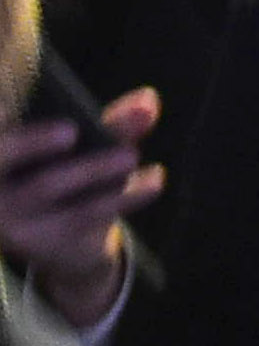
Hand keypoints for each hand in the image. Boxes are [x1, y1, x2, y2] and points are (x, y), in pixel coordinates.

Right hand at [0, 86, 160, 330]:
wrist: (69, 247)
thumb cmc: (74, 180)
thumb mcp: (91, 153)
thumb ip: (115, 124)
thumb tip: (148, 99)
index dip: (1, 122)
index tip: (6, 106)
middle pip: (2, 156)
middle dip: (32, 142)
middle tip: (69, 130)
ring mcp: (11, 216)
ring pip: (46, 187)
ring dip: (91, 169)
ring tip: (131, 154)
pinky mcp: (40, 241)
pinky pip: (82, 214)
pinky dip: (122, 196)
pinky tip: (155, 179)